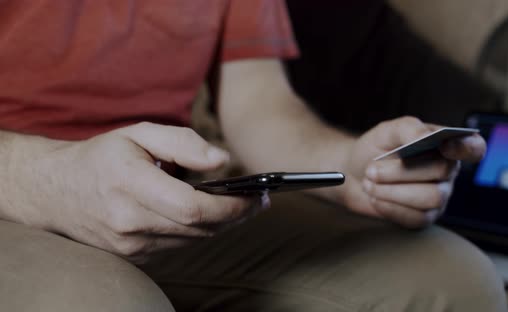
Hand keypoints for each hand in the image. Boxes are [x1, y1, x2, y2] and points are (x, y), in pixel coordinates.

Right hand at [5, 122, 263, 262]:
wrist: (54, 191)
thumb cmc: (100, 157)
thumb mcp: (139, 133)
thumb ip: (182, 142)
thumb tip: (221, 159)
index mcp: (129, 184)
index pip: (192, 208)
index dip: (231, 206)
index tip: (255, 196)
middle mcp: (128, 221)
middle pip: (199, 229)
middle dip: (235, 216)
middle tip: (257, 201)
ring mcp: (130, 245)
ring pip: (193, 241)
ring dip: (221, 225)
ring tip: (238, 206)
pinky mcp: (133, 256)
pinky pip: (179, 246)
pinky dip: (199, 232)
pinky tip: (207, 216)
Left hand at [343, 116, 485, 228]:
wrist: (354, 175)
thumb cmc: (375, 150)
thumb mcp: (388, 131)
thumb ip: (409, 129)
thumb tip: (423, 137)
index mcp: (445, 145)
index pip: (473, 147)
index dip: (466, 148)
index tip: (444, 146)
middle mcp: (447, 171)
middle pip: (442, 171)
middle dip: (402, 171)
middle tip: (371, 169)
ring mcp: (439, 196)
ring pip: (432, 198)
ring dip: (394, 191)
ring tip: (369, 183)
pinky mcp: (425, 217)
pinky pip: (417, 218)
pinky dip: (391, 208)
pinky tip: (375, 198)